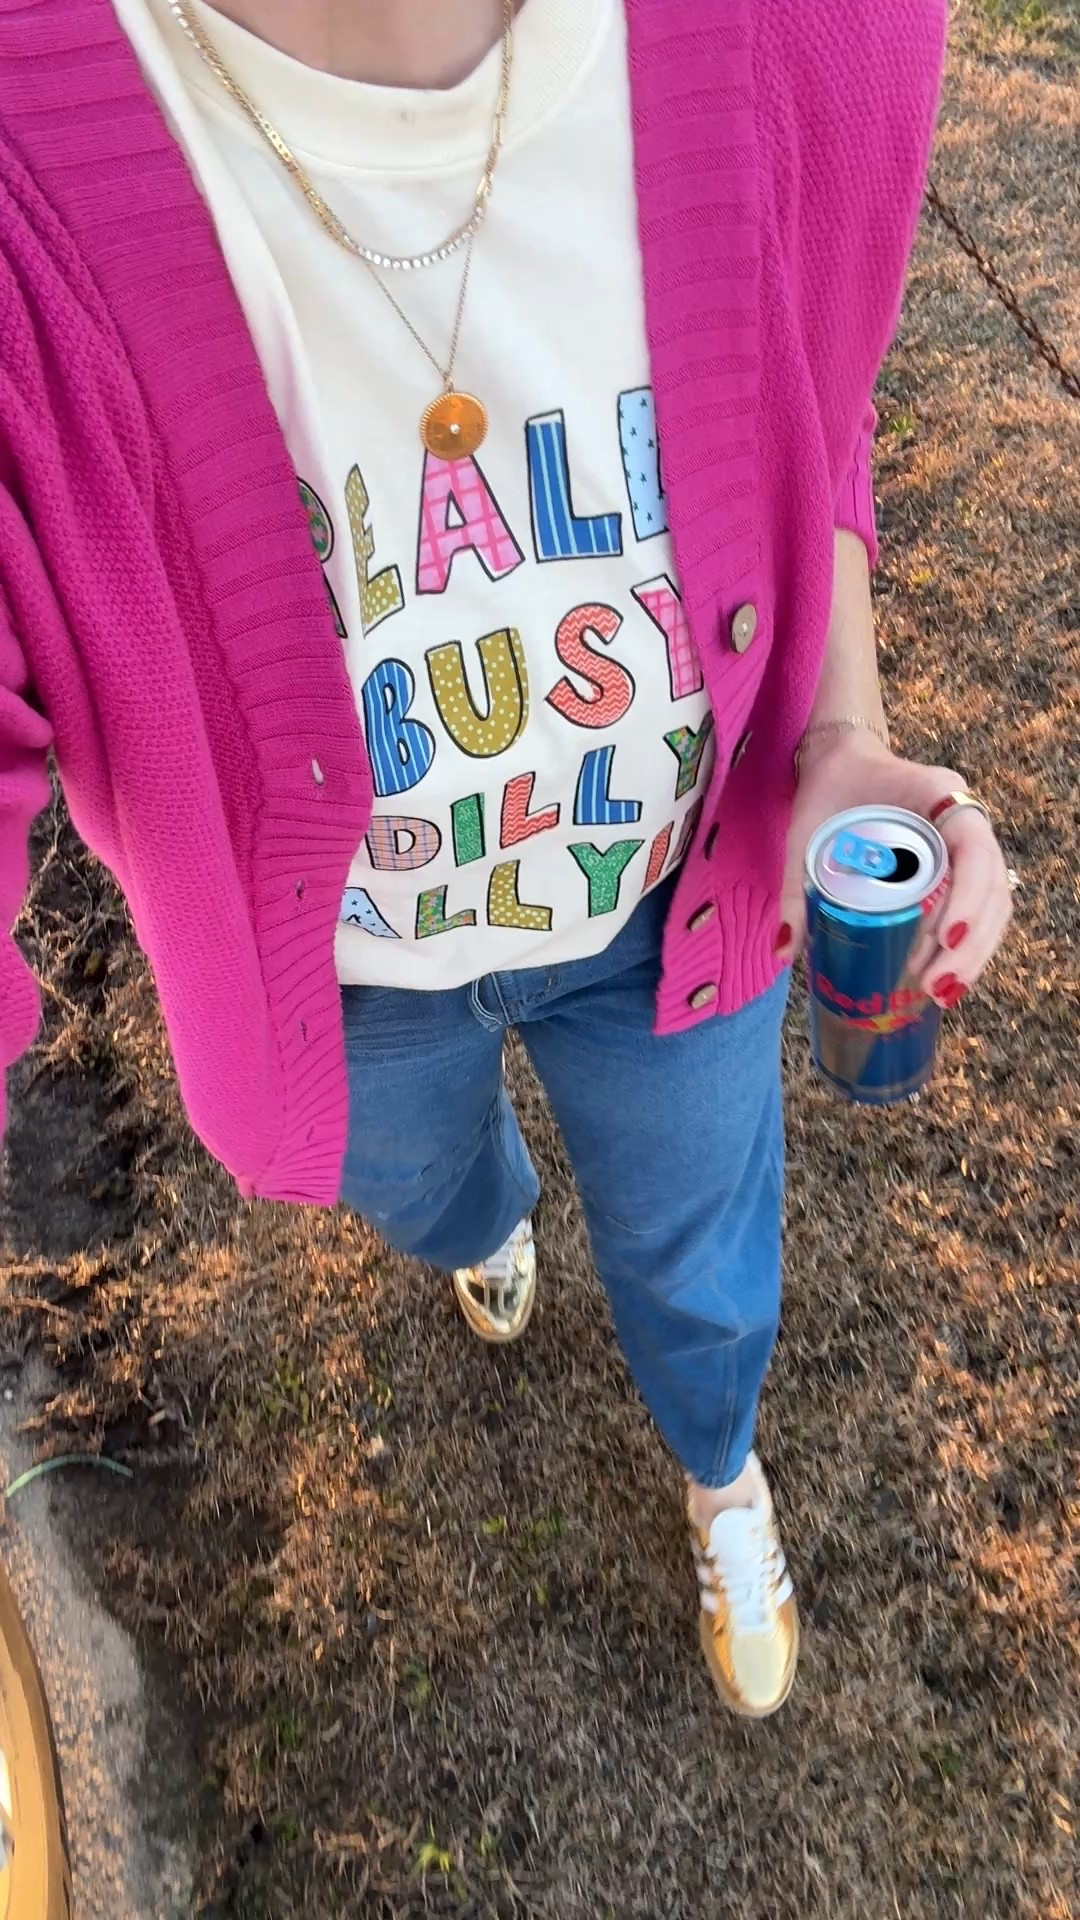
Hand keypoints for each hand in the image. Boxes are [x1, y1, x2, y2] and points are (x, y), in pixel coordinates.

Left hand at [776, 734, 1013, 1004]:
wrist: (841, 758)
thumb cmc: (826, 788)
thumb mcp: (805, 833)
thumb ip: (796, 889)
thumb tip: (785, 952)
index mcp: (936, 794)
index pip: (973, 849)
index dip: (968, 897)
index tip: (944, 939)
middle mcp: (963, 816)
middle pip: (993, 887)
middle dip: (971, 944)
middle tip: (935, 987)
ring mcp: (967, 840)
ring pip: (995, 901)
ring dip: (976, 951)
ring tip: (941, 993)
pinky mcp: (960, 861)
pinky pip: (981, 904)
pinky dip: (970, 942)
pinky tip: (948, 977)